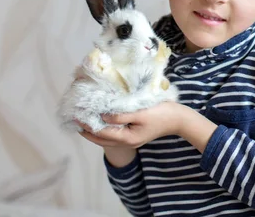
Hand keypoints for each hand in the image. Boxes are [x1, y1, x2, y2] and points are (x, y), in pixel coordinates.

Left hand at [77, 102, 218, 153]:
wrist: (179, 119)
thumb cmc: (161, 113)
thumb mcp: (140, 112)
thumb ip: (120, 115)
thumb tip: (102, 116)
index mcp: (127, 138)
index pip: (101, 133)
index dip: (87, 125)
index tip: (76, 115)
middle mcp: (128, 142)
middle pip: (102, 139)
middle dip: (87, 131)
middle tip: (75, 120)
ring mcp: (132, 139)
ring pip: (107, 139)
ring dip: (95, 131)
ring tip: (84, 122)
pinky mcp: (135, 135)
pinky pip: (114, 135)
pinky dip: (105, 130)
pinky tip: (102, 121)